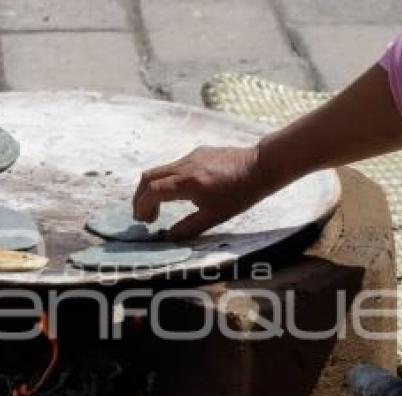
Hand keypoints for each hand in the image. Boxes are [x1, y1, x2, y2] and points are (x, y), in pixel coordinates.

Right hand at [132, 146, 275, 240]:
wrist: (261, 166)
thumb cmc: (240, 194)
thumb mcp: (215, 216)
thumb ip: (188, 228)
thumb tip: (168, 237)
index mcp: (188, 182)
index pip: (152, 191)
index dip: (142, 207)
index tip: (143, 221)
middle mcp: (184, 165)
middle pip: (148, 177)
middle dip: (140, 197)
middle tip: (144, 216)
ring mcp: (190, 156)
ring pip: (160, 171)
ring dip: (153, 189)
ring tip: (159, 208)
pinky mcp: (198, 152)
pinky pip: (174, 166)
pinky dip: (167, 181)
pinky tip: (180, 194)